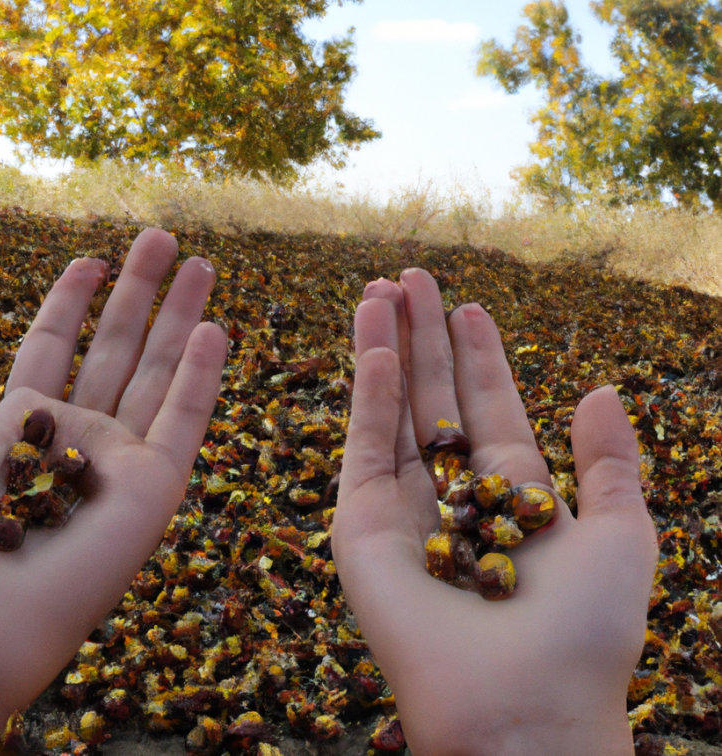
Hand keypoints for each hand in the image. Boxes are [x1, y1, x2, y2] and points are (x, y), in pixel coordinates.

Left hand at [0, 228, 227, 755]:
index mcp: (22, 425)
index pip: (55, 346)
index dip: (70, 301)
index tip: (88, 258)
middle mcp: (78, 437)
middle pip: (119, 349)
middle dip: (139, 292)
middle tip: (161, 238)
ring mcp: (120, 461)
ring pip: (161, 373)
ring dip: (181, 318)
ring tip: (200, 264)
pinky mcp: (154, 488)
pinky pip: (185, 422)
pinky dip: (203, 376)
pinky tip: (214, 330)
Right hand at [331, 270, 657, 755]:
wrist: (525, 711)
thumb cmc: (583, 634)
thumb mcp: (623, 537)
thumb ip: (610, 463)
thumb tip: (601, 391)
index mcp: (510, 494)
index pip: (488, 406)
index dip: (479, 354)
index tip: (468, 303)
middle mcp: (452, 494)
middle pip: (433, 397)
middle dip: (423, 336)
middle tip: (409, 275)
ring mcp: (404, 507)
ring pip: (392, 411)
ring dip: (386, 348)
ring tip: (380, 289)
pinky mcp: (363, 526)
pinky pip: (365, 448)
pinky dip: (369, 395)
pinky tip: (377, 347)